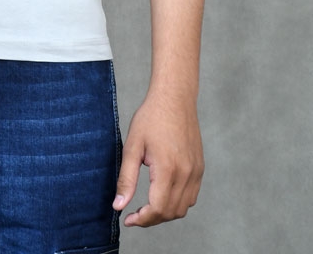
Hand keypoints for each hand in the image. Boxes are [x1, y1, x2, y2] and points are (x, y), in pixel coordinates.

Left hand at [112, 88, 203, 226]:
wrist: (174, 98)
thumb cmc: (151, 118)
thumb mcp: (132, 146)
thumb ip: (126, 179)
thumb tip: (118, 206)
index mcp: (168, 168)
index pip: (158, 209)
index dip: (142, 220)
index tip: (128, 219)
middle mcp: (186, 173)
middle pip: (171, 212)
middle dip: (151, 219)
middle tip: (134, 214)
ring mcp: (196, 171)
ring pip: (183, 208)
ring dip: (165, 212)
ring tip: (147, 205)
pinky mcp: (199, 168)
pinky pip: (191, 196)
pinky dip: (177, 203)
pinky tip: (162, 193)